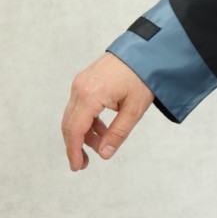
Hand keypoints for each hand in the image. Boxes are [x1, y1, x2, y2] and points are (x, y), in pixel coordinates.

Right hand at [62, 52, 154, 171]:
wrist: (146, 51)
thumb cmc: (143, 77)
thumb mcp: (135, 109)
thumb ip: (118, 132)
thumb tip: (104, 154)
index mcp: (90, 96)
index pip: (75, 130)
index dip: (74, 151)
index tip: (77, 166)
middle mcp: (80, 88)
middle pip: (70, 124)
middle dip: (76, 145)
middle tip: (85, 163)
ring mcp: (80, 82)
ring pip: (75, 115)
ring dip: (85, 132)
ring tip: (101, 144)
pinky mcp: (85, 80)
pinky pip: (80, 105)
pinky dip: (88, 120)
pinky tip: (102, 129)